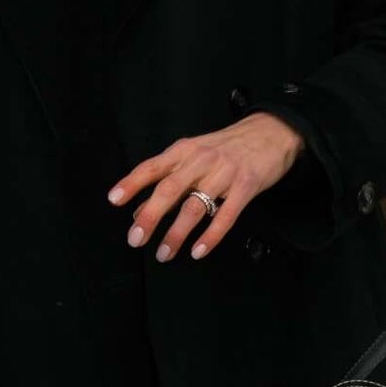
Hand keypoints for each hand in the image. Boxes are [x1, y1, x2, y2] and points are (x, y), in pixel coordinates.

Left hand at [109, 112, 304, 261]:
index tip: (114, 200)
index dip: (132, 183)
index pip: (152, 167)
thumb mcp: (194, 157)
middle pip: (170, 189)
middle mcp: (201, 160)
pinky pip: (226, 215)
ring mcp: (224, 173)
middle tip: (135, 239)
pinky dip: (210, 236)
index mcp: (184, 151)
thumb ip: (168, 181)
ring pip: (195, 206)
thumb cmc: (227, 148)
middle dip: (150, 216)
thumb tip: (139, 211)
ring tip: (164, 253)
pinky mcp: (246, 187)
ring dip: (177, 233)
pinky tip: (197, 251)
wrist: (271, 133)